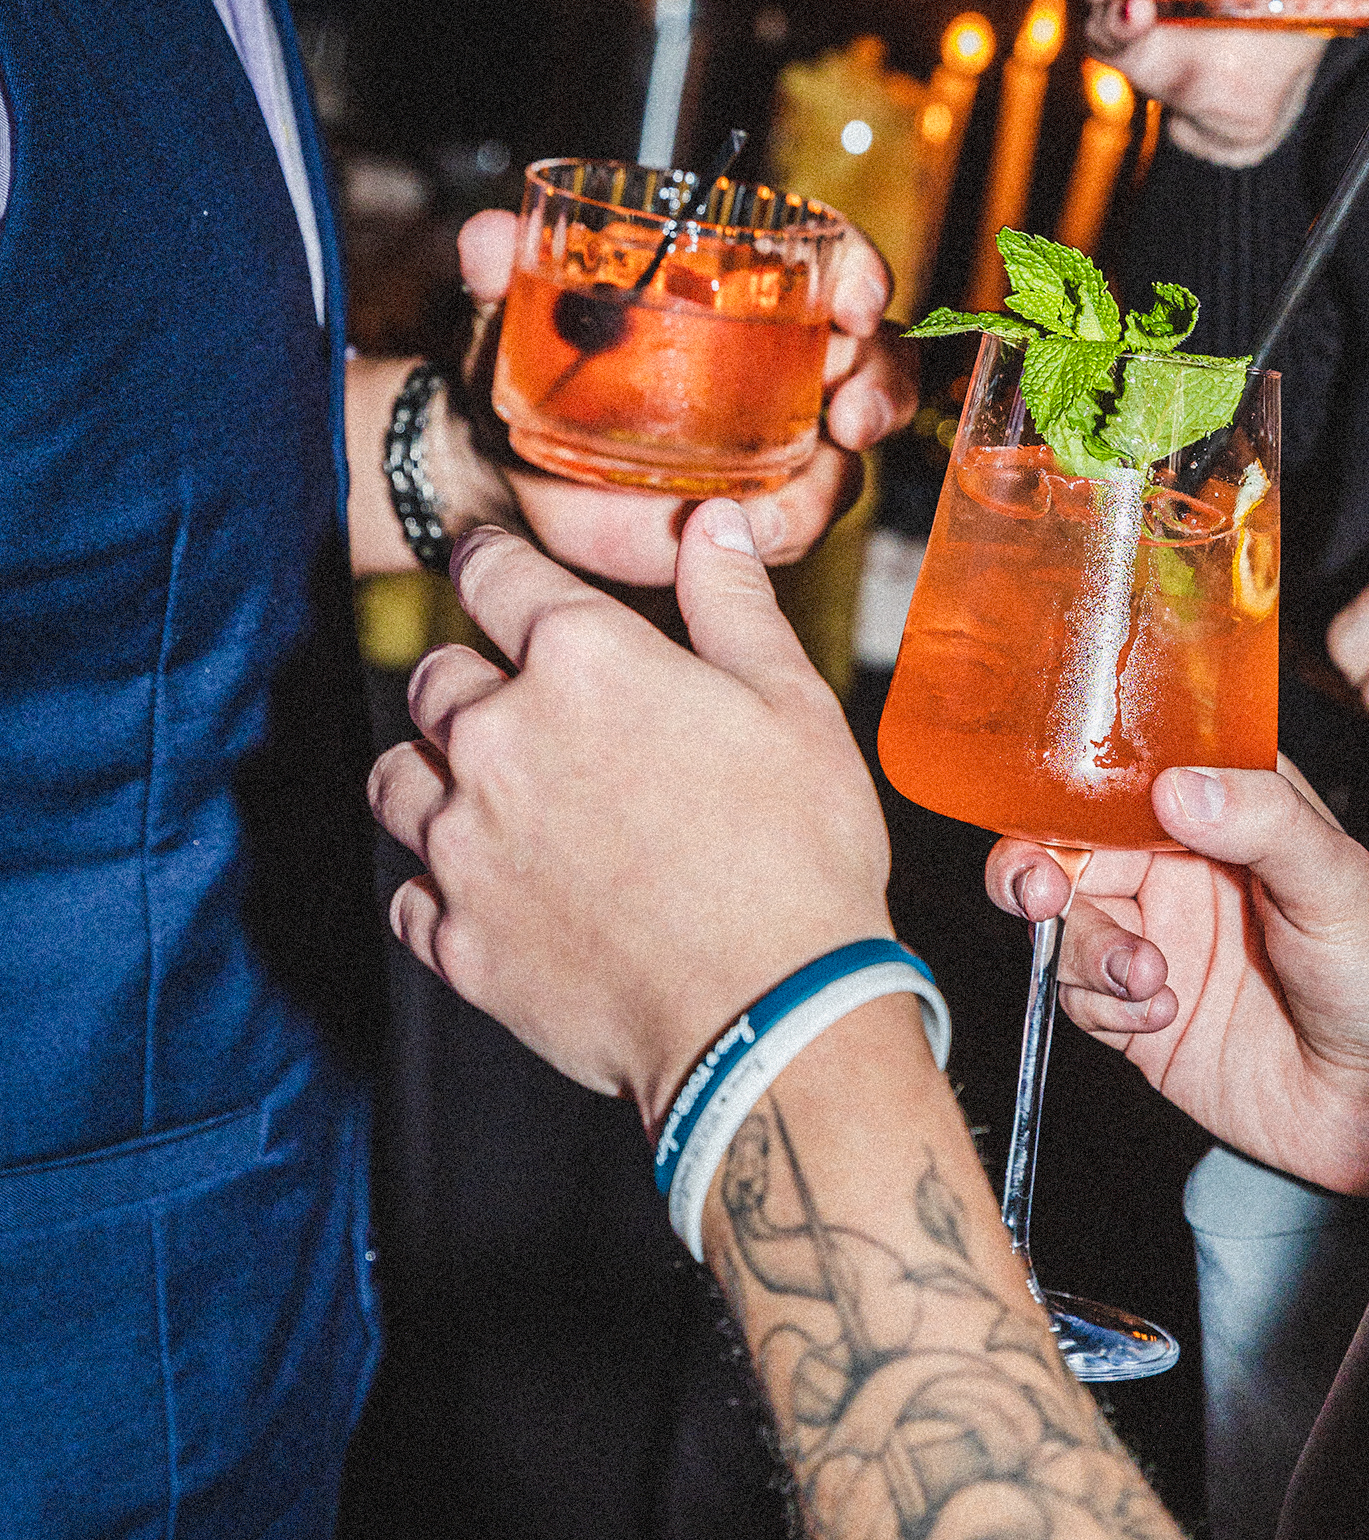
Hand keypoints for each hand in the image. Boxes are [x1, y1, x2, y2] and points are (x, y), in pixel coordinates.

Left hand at [366, 513, 894, 1133]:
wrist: (770, 1018)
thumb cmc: (798, 855)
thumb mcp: (792, 703)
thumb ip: (732, 601)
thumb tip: (708, 521)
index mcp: (581, 660)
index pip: (493, 573)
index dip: (492, 560)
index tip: (490, 563)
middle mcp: (500, 740)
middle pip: (437, 678)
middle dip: (471, 677)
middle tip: (519, 701)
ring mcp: (466, 845)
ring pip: (399, 778)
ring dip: (432, 771)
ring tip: (484, 791)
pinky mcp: (457, 938)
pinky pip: (408, 891)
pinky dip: (437, 882)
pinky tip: (490, 887)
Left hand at [444, 206, 918, 583]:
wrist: (506, 467)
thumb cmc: (530, 365)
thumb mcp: (512, 309)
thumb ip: (502, 266)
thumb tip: (487, 241)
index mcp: (743, 289)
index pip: (830, 260)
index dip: (861, 273)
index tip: (856, 299)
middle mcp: (781, 359)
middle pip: (876, 356)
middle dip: (882, 380)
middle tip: (850, 410)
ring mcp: (779, 437)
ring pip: (854, 445)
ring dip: (847, 460)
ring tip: (817, 467)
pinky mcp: (760, 507)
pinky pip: (799, 517)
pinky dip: (786, 523)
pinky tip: (750, 523)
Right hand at [986, 759, 1368, 1202]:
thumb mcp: (1337, 881)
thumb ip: (1262, 822)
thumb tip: (1180, 786)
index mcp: (1223, 813)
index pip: (1122, 779)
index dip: (1069, 790)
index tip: (1047, 814)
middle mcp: (1177, 871)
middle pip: (1067, 850)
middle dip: (1038, 872)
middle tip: (1042, 896)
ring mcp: (1154, 942)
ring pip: (1064, 927)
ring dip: (1085, 950)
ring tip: (1148, 980)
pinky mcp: (1138, 1016)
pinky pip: (1078, 997)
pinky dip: (1102, 1005)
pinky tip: (1162, 1015)